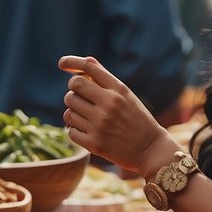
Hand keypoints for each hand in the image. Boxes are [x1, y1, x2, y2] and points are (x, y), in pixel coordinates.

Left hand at [59, 55, 178, 178]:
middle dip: (73, 90)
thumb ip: (105, 79)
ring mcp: (101, 124)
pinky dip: (75, 130)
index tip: (61, 63)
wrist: (150, 149)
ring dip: (74, 112)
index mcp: (118, 89)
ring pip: (69, 110)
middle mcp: (109, 104)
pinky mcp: (95, 143)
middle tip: (79, 97)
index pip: (88, 67)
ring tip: (86, 117)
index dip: (71, 62)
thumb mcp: (126, 95)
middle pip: (74, 86)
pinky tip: (86, 130)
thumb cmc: (136, 119)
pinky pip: (71, 131)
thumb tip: (83, 63)